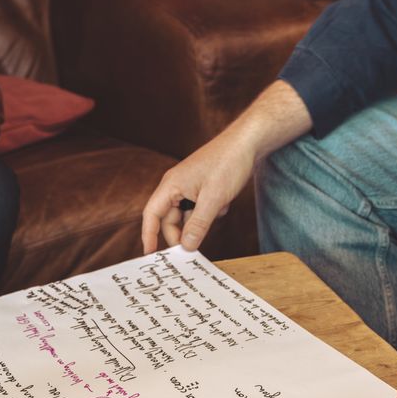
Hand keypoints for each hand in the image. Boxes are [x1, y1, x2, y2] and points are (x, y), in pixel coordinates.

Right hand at [141, 133, 252, 252]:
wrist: (247, 142)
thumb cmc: (228, 163)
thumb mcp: (213, 199)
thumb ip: (198, 225)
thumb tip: (186, 246)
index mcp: (171, 185)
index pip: (151, 215)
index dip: (148, 235)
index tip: (150, 255)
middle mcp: (175, 186)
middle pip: (169, 219)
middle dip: (181, 233)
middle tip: (193, 248)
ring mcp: (189, 187)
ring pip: (186, 215)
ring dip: (200, 221)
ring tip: (217, 212)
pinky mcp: (201, 188)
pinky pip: (199, 209)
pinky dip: (210, 212)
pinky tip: (224, 202)